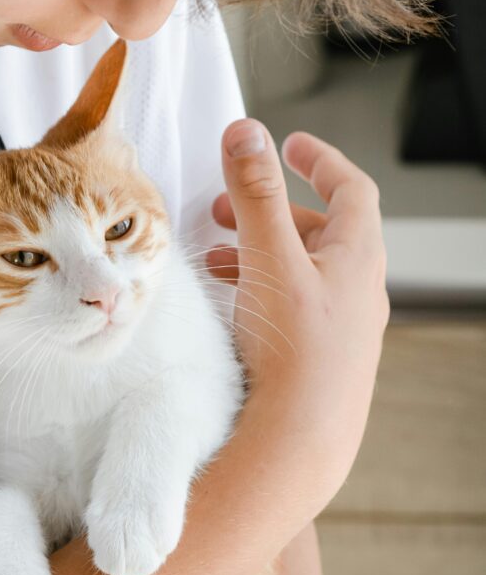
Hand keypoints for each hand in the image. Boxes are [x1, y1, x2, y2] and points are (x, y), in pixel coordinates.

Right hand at [207, 120, 388, 484]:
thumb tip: (246, 131)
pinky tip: (229, 302)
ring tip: (216, 256)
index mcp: (357, 258)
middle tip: (226, 205)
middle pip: (322, 231)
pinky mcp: (319, 359)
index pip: (351, 189)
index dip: (320, 161)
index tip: (290, 145)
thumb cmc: (292, 349)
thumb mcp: (269, 257)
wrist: (300, 442)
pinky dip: (261, 289)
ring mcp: (342, 328)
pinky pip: (293, 307)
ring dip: (260, 252)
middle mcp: (358, 291)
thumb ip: (255, 193)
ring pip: (302, 272)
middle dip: (272, 210)